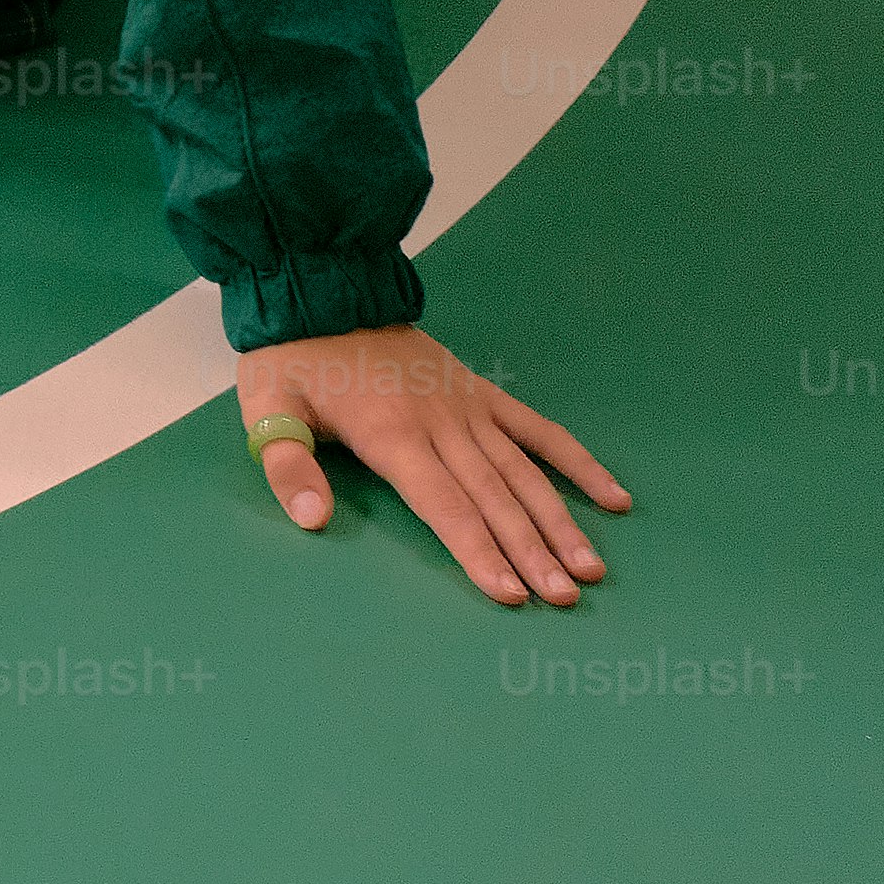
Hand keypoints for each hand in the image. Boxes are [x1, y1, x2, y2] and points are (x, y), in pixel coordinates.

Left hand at [237, 328, 629, 606]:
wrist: (322, 286)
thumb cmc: (292, 355)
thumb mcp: (269, 407)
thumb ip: (289, 465)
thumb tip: (312, 519)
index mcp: (392, 433)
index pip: (444, 505)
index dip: (477, 551)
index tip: (510, 595)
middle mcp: (441, 423)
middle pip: (494, 497)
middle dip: (531, 552)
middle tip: (565, 598)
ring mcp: (469, 407)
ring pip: (524, 471)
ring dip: (560, 521)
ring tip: (592, 569)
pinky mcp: (482, 391)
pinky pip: (539, 429)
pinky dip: (578, 462)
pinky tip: (614, 497)